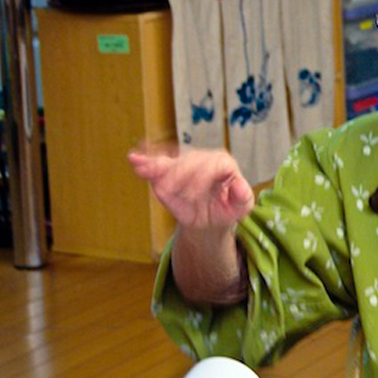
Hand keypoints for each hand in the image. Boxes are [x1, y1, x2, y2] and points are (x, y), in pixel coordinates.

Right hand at [128, 146, 253, 231]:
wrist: (209, 220)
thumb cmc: (226, 211)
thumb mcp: (240, 208)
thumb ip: (243, 197)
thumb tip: (238, 185)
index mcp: (224, 164)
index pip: (214, 163)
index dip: (202, 177)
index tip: (192, 195)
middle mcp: (204, 158)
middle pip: (190, 160)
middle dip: (179, 174)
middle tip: (169, 192)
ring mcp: (185, 162)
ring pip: (171, 161)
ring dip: (157, 166)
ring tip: (143, 170)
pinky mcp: (169, 169)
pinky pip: (156, 163)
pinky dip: (145, 162)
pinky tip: (134, 159)